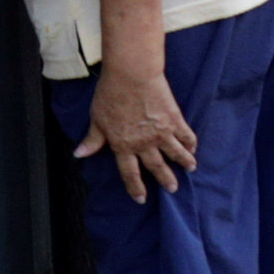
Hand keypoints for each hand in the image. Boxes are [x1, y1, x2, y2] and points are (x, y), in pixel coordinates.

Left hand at [75, 59, 197, 202]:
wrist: (131, 74)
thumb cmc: (110, 94)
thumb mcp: (97, 118)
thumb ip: (93, 139)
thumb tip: (79, 154)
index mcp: (123, 145)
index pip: (129, 173)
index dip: (135, 187)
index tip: (140, 198)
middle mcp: (144, 144)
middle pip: (156, 167)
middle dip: (165, 179)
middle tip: (173, 188)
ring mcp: (161, 133)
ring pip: (176, 154)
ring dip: (184, 163)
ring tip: (191, 168)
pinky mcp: (174, 120)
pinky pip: (186, 136)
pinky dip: (190, 143)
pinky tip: (193, 147)